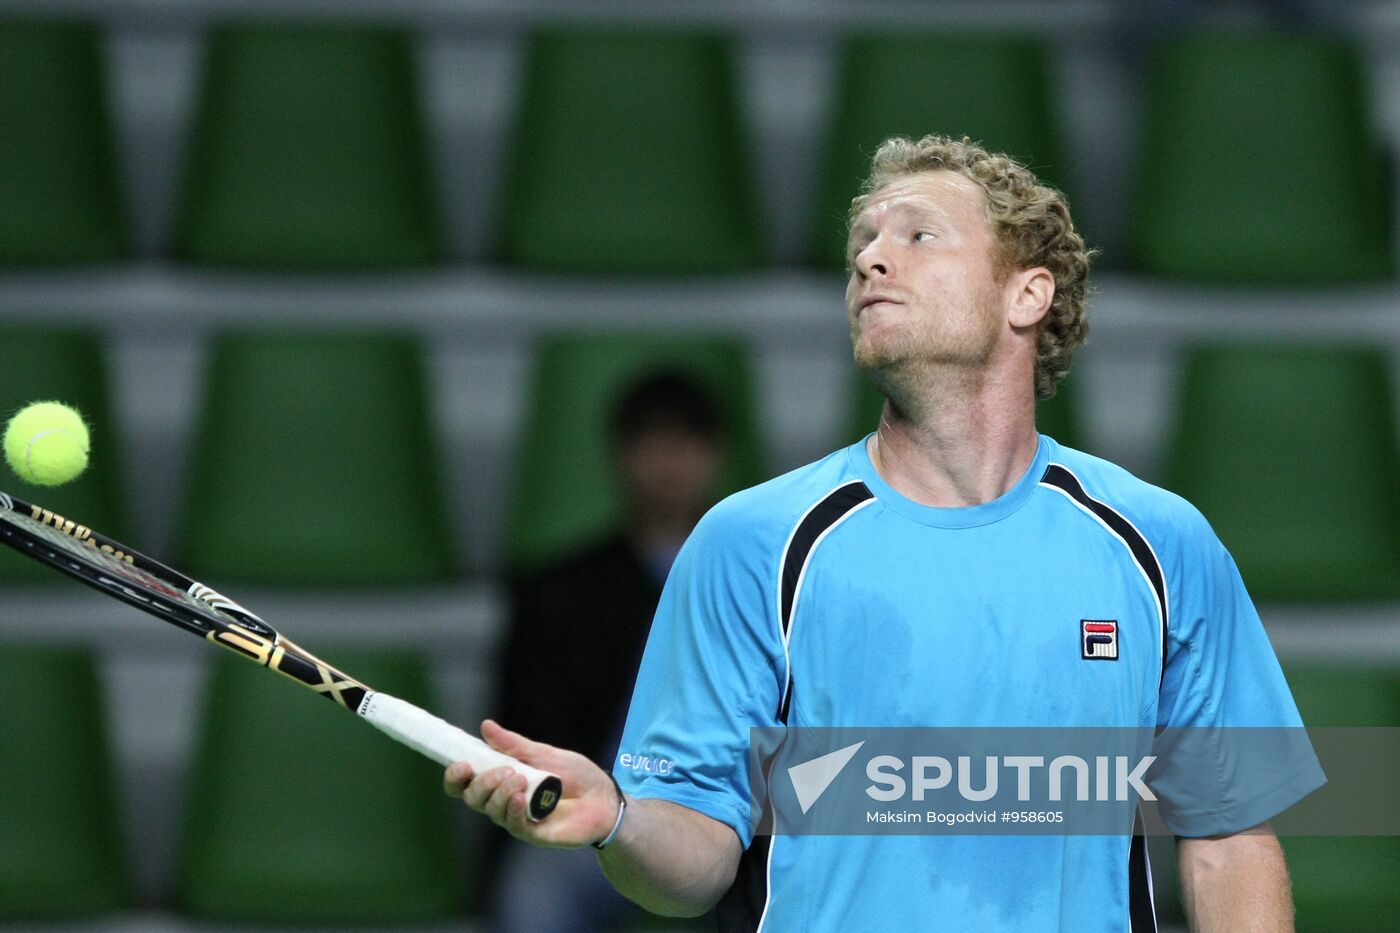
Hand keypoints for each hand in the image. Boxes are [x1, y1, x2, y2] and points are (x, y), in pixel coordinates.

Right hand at [444, 719, 621, 848]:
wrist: (603, 797)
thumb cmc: (576, 775)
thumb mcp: (545, 753)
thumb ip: (514, 744)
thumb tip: (486, 726)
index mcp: (501, 779)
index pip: (466, 783)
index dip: (456, 776)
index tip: (462, 764)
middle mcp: (503, 800)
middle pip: (472, 798)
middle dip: (482, 782)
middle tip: (506, 770)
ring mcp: (516, 817)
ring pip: (491, 810)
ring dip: (500, 793)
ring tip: (520, 779)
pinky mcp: (532, 832)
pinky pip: (513, 824)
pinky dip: (513, 809)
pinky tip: (521, 798)